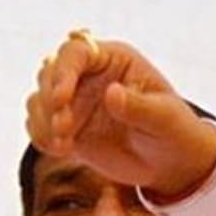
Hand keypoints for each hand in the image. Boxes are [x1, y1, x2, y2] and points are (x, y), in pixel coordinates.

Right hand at [26, 31, 215, 198]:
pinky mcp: (67, 126)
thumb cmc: (176, 132)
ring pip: (40, 99)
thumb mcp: (165, 119)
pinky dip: (43, 136)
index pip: (76, 52)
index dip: (63, 71)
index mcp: (115, 60)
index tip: (60, 98)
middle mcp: (89, 75)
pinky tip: (61, 150)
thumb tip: (112, 93)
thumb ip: (140, 107)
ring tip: (64, 145)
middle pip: (49, 73)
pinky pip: (40, 125)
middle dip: (50, 100)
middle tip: (64, 129)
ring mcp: (76, 100)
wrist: (173, 164)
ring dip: (43, 121)